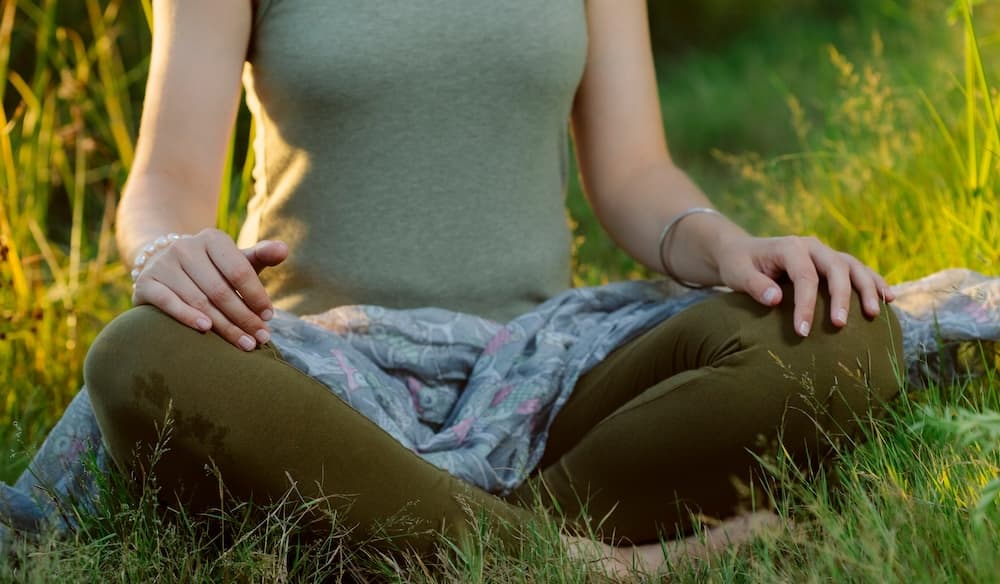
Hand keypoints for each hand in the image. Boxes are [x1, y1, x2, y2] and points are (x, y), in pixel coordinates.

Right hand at [131, 228, 288, 350]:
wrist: (164, 265)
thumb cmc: (212, 269)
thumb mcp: (236, 260)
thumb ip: (260, 256)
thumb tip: (284, 250)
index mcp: (212, 239)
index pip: (239, 270)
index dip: (256, 296)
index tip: (270, 317)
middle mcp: (185, 247)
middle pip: (220, 290)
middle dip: (244, 317)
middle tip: (261, 338)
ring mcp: (163, 264)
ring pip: (199, 300)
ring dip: (224, 326)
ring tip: (245, 343)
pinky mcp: (146, 283)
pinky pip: (168, 303)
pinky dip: (187, 317)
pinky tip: (206, 329)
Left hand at [713, 234, 894, 336]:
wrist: (742, 252)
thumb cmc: (739, 265)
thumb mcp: (737, 273)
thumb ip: (754, 285)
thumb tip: (775, 299)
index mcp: (790, 247)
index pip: (804, 276)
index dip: (806, 304)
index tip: (803, 332)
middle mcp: (812, 246)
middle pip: (836, 268)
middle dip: (841, 297)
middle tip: (839, 325)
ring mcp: (825, 253)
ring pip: (853, 267)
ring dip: (867, 288)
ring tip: (874, 314)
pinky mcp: (833, 262)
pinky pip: (859, 270)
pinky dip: (874, 282)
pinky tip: (889, 298)